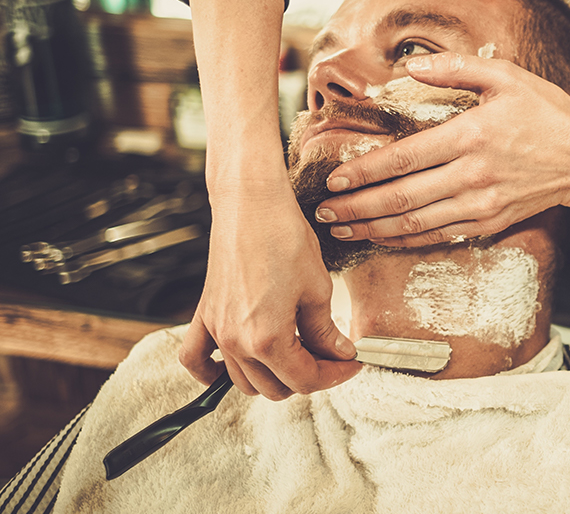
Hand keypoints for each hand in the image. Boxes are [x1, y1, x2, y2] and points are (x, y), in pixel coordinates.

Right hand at [180, 187, 361, 398]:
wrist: (250, 205)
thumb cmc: (284, 238)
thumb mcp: (317, 289)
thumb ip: (325, 331)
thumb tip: (339, 353)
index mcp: (267, 339)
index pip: (305, 379)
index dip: (336, 374)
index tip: (352, 361)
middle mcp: (236, 342)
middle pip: (276, 387)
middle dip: (309, 376)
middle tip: (332, 355)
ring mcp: (217, 330)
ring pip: (244, 381)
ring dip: (273, 376)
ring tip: (299, 353)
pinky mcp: (204, 315)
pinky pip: (195, 358)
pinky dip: (211, 371)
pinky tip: (236, 365)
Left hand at [315, 52, 569, 246]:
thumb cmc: (546, 112)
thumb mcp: (507, 76)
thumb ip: (456, 69)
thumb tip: (408, 66)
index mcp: (472, 135)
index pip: (404, 158)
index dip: (365, 171)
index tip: (335, 179)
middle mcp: (473, 175)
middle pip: (402, 197)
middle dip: (357, 207)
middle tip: (323, 211)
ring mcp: (482, 203)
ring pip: (416, 223)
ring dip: (374, 228)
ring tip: (342, 228)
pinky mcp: (490, 221)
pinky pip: (439, 236)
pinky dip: (406, 240)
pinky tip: (381, 237)